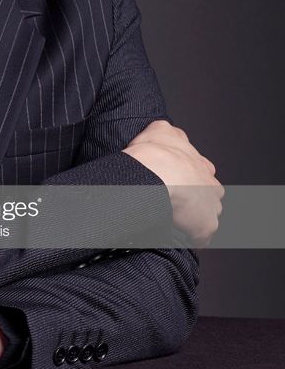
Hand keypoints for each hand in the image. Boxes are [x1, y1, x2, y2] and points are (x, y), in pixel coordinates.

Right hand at [122, 120, 222, 246]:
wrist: (158, 173)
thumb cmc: (156, 154)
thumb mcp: (159, 130)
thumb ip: (165, 132)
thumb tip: (163, 131)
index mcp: (202, 165)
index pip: (200, 175)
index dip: (186, 180)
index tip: (173, 184)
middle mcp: (212, 186)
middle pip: (205, 197)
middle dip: (192, 201)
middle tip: (169, 204)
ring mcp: (211, 207)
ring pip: (203, 217)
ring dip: (190, 221)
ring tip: (168, 222)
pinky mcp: (206, 227)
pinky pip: (198, 237)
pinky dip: (187, 238)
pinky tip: (171, 235)